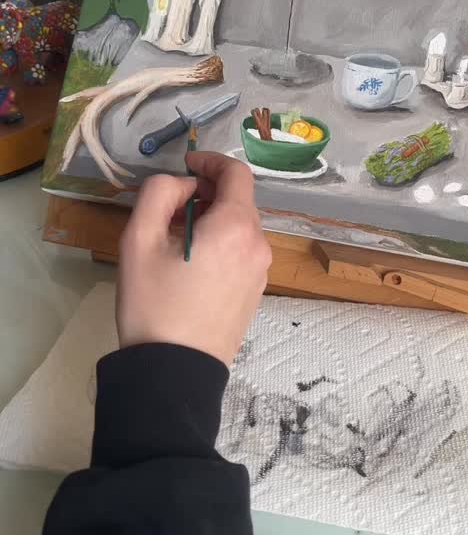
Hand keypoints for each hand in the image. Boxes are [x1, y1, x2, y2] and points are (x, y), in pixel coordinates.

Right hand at [117, 151, 271, 366]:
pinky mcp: (256, 293)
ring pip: (239, 228)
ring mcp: (261, 272)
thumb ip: (159, 193)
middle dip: (206, 195)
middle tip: (168, 211)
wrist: (174, 372)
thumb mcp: (139, 239)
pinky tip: (190, 266)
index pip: (236, 173)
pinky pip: (241, 253)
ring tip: (174, 242)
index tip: (186, 165)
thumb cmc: (154, 303)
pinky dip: (220, 244)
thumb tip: (183, 184)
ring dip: (212, 221)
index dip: (211, 161)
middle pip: (238, 201)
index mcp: (236, 226)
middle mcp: (258, 245)